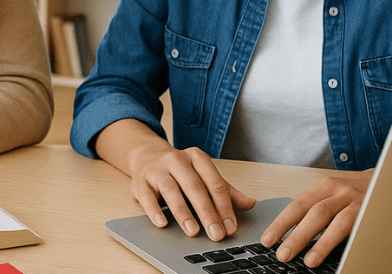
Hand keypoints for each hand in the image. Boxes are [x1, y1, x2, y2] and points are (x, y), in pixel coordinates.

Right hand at [127, 143, 256, 240]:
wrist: (147, 157)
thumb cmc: (180, 171)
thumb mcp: (204, 176)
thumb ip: (226, 191)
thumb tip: (250, 203)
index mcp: (197, 157)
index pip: (215, 183)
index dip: (224, 207)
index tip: (230, 227)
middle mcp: (177, 160)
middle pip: (195, 188)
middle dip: (207, 213)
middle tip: (216, 234)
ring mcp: (157, 170)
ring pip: (172, 191)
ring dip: (184, 213)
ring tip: (193, 231)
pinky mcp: (141, 182)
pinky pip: (148, 197)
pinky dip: (154, 211)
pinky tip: (163, 224)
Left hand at [262, 169, 372, 267]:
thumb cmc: (358, 194)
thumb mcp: (335, 196)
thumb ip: (317, 210)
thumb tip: (292, 235)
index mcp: (325, 187)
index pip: (298, 205)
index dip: (282, 223)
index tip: (268, 239)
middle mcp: (340, 191)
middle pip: (314, 213)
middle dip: (296, 235)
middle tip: (282, 254)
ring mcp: (358, 201)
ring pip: (336, 222)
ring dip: (321, 243)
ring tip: (308, 260)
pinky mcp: (373, 212)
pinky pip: (358, 229)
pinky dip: (346, 242)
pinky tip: (339, 255)